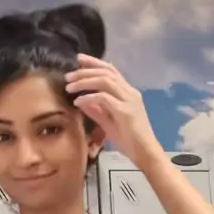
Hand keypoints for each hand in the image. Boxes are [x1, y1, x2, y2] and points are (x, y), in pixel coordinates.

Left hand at [65, 54, 162, 168]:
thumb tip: (81, 100)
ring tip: (69, 86)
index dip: (94, 63)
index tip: (78, 60)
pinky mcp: (124, 111)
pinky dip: (89, 97)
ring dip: (84, 81)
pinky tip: (78, 101)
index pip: (111, 71)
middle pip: (106, 72)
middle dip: (85, 70)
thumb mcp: (109, 123)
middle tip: (68, 75)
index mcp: (128, 93)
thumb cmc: (129, 140)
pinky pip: (104, 98)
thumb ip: (96, 110)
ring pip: (105, 81)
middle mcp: (129, 92)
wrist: (145, 153)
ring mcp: (128, 100)